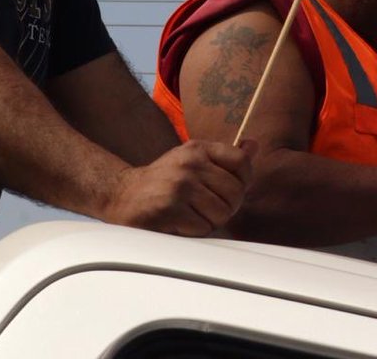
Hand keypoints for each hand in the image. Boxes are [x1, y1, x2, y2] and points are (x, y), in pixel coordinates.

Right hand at [103, 140, 254, 235]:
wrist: (122, 195)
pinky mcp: (170, 208)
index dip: (244, 181)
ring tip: (193, 215)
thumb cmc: (164, 181)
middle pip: (235, 192)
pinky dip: (195, 231)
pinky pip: (202, 228)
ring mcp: (179, 185)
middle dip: (227, 207)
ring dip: (210, 222)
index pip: (242, 161)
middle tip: (209, 209)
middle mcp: (190, 163)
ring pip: (221, 213)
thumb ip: (225, 156)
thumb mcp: (193, 159)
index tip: (230, 190)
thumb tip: (254, 145)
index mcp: (198, 148)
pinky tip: (180, 223)